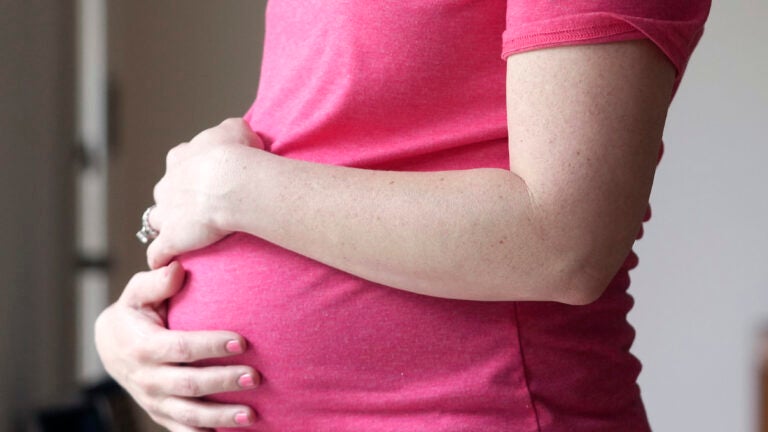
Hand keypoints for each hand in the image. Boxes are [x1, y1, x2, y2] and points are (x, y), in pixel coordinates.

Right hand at [94, 262, 258, 430]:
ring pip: (189, 414)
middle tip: (254, 377)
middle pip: (189, 384)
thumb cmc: (134, 313)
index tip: (241, 340)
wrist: (111, 346)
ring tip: (252, 414)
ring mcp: (154, 401)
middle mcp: (147, 378)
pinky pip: (184, 430)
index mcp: (143, 346)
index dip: (210, 345)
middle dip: (223, 381)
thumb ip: (156, 281)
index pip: (181, 348)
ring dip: (221, 417)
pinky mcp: (161, 414)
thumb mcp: (137, 293)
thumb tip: (177, 268)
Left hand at [147, 118, 264, 268]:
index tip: (207, 179)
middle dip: (177, 202)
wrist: (231, 180)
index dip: (191, 173)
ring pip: (158, 223)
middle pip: (165, 194)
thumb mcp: (237, 129)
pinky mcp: (170, 240)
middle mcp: (166, 185)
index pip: (178, 164)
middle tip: (201, 209)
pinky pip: (158, 254)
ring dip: (168, 229)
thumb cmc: (237, 153)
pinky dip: (162, 260)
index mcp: (180, 158)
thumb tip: (237, 133)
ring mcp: (166, 214)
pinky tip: (171, 266)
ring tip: (185, 239)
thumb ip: (232, 131)